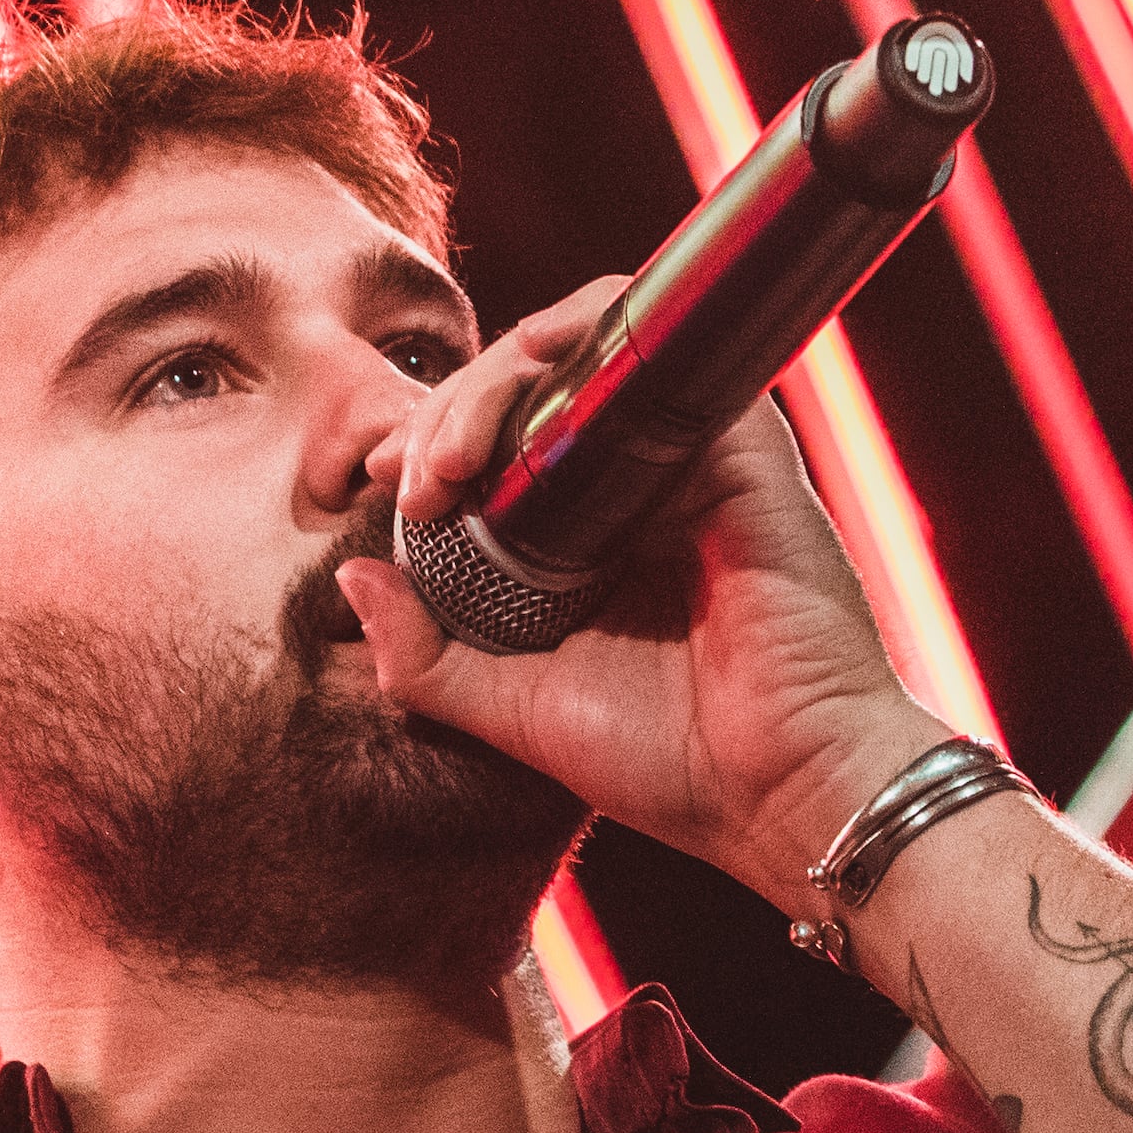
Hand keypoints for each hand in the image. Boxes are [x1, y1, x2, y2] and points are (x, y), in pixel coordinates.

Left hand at [330, 277, 939, 894]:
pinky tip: (528, 384)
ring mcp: (693, 459)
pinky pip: (660, 346)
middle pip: (532, 388)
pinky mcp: (739, 446)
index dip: (435, 441)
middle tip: (410, 475)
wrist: (779, 794)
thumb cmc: (668, 764)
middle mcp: (645, 486)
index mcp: (596, 539)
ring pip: (582, 356)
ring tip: (448, 457)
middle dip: (449, 413)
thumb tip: (352, 577)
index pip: (504, 444)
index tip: (378, 480)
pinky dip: (583, 338)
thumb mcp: (512, 710)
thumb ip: (426, 655)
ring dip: (496, 381)